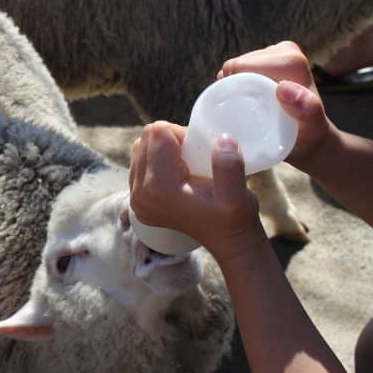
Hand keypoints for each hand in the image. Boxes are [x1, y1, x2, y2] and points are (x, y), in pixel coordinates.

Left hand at [129, 122, 264, 262]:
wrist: (225, 239)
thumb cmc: (232, 217)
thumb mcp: (237, 194)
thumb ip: (229, 166)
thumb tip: (223, 139)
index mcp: (159, 188)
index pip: (158, 133)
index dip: (182, 135)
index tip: (198, 152)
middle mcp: (140, 194)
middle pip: (146, 138)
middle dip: (171, 140)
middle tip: (194, 158)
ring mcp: (135, 198)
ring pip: (141, 147)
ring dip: (163, 148)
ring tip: (186, 165)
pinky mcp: (136, 199)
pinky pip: (140, 162)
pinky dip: (158, 159)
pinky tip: (176, 173)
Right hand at [218, 41, 336, 170]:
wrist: (311, 138)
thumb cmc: (309, 135)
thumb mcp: (311, 127)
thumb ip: (306, 109)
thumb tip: (283, 88)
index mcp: (291, 60)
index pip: (240, 67)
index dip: (232, 90)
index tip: (244, 112)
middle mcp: (285, 51)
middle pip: (235, 66)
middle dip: (233, 89)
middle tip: (245, 113)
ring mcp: (276, 52)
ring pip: (234, 69)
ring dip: (235, 89)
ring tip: (248, 109)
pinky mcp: (269, 58)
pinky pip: (238, 71)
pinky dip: (237, 86)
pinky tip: (247, 101)